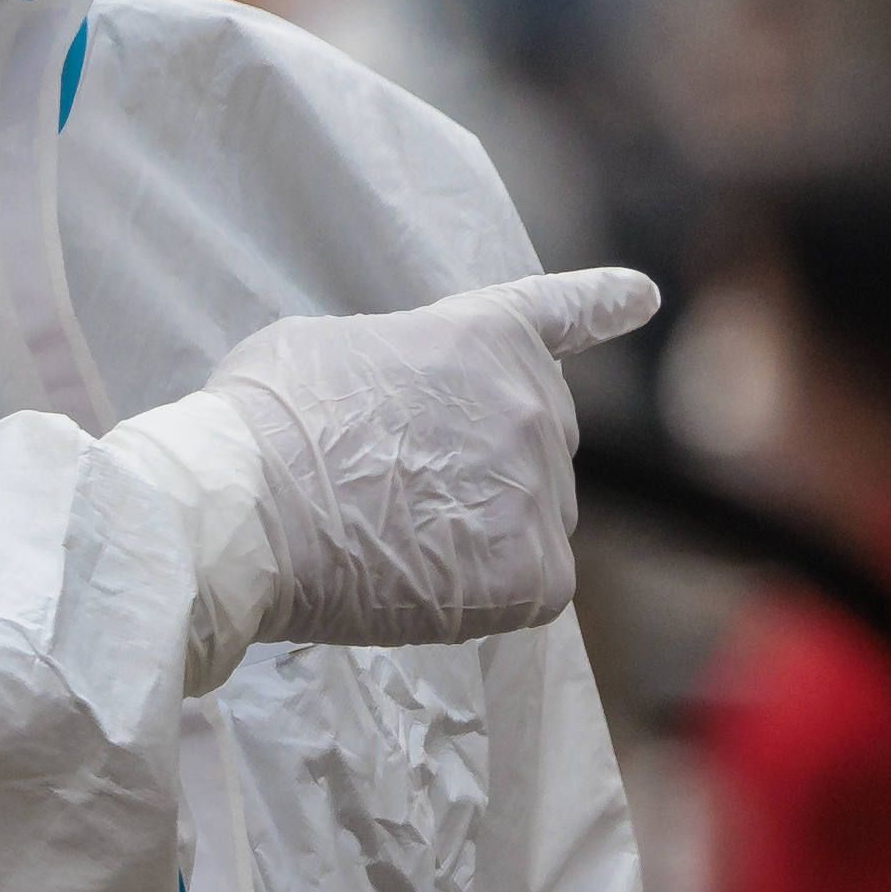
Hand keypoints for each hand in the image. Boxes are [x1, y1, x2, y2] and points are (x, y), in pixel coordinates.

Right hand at [148, 265, 657, 657]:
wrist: (247, 511)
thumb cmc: (261, 426)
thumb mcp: (323, 349)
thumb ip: (392, 368)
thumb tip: (395, 401)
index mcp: (484, 337)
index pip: (561, 313)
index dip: (603, 304)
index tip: (642, 297)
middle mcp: (533, 406)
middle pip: (538, 440)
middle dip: (487, 461)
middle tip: (402, 491)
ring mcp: (540, 491)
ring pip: (533, 518)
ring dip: (481, 529)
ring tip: (391, 541)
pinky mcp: (536, 575)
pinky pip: (531, 585)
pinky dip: (483, 594)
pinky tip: (419, 585)